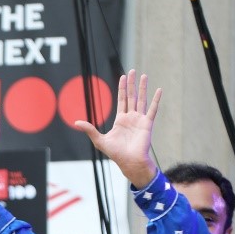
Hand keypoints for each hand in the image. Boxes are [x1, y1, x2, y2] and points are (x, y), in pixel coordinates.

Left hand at [73, 70, 160, 188]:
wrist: (130, 162)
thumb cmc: (116, 154)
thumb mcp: (99, 140)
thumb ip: (89, 130)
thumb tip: (75, 122)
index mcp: (121, 120)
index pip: (122, 100)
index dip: (122, 88)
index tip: (122, 77)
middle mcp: (131, 118)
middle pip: (131, 97)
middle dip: (131, 84)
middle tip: (131, 71)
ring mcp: (140, 120)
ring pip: (141, 100)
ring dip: (143, 88)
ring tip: (144, 75)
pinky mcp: (147, 123)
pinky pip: (152, 109)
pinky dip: (155, 99)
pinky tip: (159, 90)